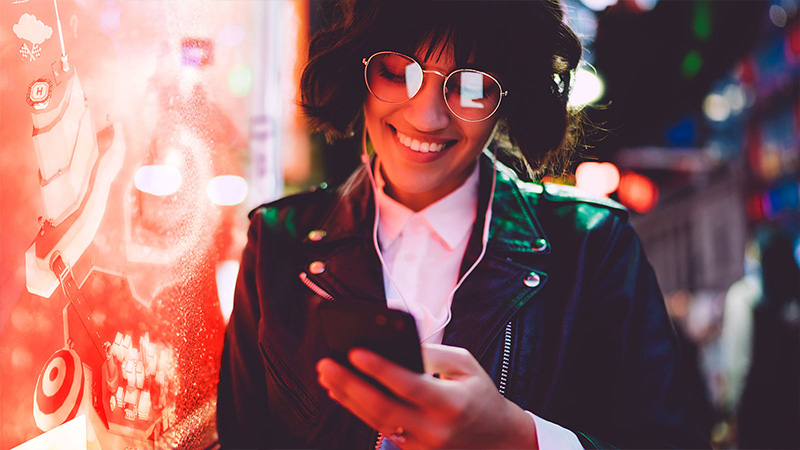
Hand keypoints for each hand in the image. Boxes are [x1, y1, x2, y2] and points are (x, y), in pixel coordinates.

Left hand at [316, 343, 537, 448]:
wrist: (496, 438)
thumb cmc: (479, 394)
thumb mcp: (465, 364)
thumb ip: (431, 353)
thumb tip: (395, 343)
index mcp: (452, 404)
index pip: (410, 385)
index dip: (381, 369)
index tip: (355, 351)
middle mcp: (435, 429)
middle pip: (384, 409)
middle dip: (350, 385)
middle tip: (326, 364)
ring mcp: (423, 446)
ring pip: (376, 422)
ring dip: (347, 398)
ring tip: (327, 376)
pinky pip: (380, 430)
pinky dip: (358, 410)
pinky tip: (342, 393)